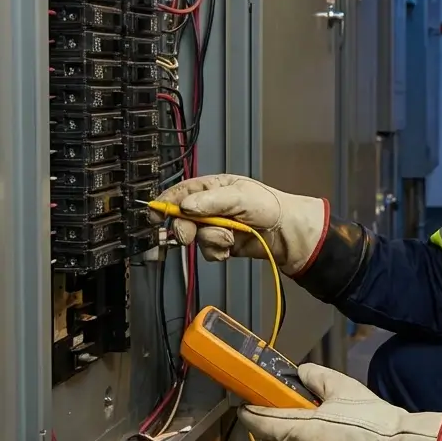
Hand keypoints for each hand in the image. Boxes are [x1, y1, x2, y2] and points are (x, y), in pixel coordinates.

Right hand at [154, 174, 327, 275]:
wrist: (285, 232)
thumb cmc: (268, 205)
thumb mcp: (240, 197)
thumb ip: (211, 202)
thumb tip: (186, 205)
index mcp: (212, 189)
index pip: (181, 193)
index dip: (166, 203)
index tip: (156, 214)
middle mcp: (210, 207)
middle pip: (182, 218)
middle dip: (185, 228)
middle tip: (190, 234)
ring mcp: (215, 226)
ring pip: (195, 237)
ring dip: (210, 239)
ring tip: (229, 235)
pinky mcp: (221, 244)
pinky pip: (207, 251)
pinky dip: (217, 251)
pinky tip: (230, 247)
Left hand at [238, 363, 441, 440]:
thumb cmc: (369, 420)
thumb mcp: (344, 388)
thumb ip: (316, 377)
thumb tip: (300, 373)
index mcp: (293, 431)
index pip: (256, 423)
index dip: (249, 411)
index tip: (248, 403)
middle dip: (274, 429)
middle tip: (292, 413)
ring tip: (318, 433)